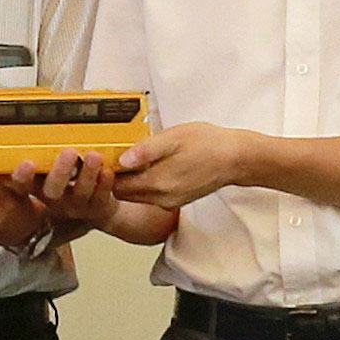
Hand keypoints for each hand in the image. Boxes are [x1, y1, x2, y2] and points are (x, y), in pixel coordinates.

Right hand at [22, 150, 118, 227]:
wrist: (96, 203)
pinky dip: (105, 184)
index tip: (27, 163)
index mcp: (38, 185)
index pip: (22, 183)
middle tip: (69, 152)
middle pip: (52, 190)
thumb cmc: (70, 176)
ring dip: (87, 174)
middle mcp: (54, 198)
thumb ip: (44, 152)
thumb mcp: (51, 166)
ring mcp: (75, 206)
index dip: (22, 176)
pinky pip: (100, 198)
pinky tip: (108, 171)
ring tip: (94, 156)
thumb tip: (33, 124)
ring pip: (80, 193)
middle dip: (60, 172)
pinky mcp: (96, 209)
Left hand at [113, 124, 264, 208]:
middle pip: (125, 193)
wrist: (236, 158)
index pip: (117, 186)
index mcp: (158, 183)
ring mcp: (170, 201)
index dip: (107, 172)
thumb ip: (145, 150)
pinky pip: (151, 194)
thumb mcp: (174, 138)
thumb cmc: (208, 144)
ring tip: (130, 157)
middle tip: (113, 155)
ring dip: (130, 180)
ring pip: (137, 195)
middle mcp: (162, 198)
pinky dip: (144, 182)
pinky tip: (149, 164)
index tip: (103, 157)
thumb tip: (122, 160)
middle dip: (116, 178)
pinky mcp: (177, 199)